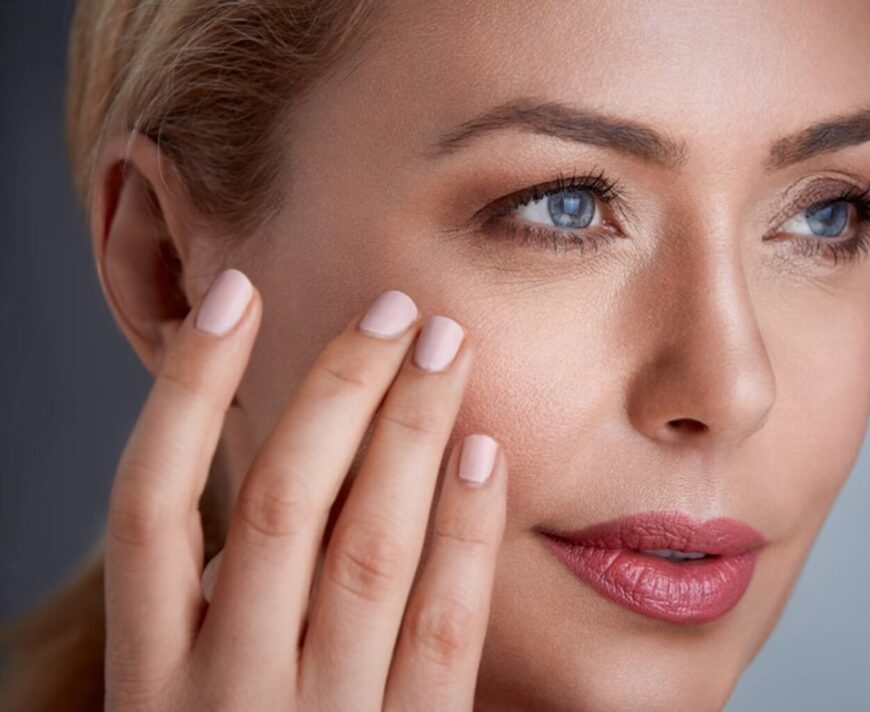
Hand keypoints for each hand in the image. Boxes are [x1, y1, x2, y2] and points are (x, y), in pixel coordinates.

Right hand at [104, 269, 506, 710]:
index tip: (236, 294)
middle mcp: (222, 696)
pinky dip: (465, 531)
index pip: (147, 503)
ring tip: (445, 347)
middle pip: (279, 506)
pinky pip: (444, 626)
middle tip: (395, 307)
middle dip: (337, 392)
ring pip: (367, 549)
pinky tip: (483, 452)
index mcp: (147, 680)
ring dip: (410, 434)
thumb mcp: (186, 701)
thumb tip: (277, 477)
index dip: (188, 390)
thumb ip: (215, 605)